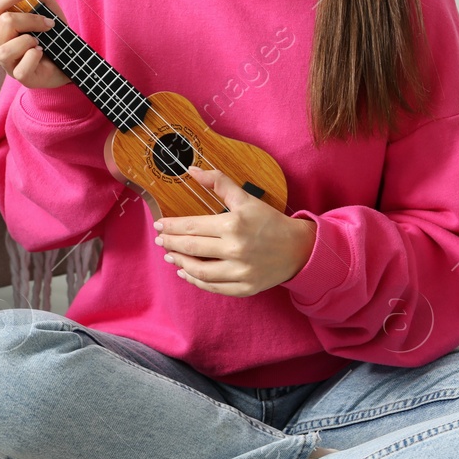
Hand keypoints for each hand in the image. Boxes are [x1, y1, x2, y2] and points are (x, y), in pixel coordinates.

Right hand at [0, 0, 69, 89]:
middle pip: (1, 20)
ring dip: (33, 36)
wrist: (70, 57)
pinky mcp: (17, 76)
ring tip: (43, 38)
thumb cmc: (50, 30)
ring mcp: (3, 61)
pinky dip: (36, 54)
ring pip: (8, 44)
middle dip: (30, 16)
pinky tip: (43, 53)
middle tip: (47, 20)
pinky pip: (23, 63)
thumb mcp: (43, 1)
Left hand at [153, 165, 316, 297]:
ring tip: (170, 256)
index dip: (172, 226)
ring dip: (180, 263)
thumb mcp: (246, 198)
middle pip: (191, 248)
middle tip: (160, 240)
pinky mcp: (244, 288)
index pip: (192, 226)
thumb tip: (192, 170)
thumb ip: (219, 182)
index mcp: (233, 225)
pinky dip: (195, 280)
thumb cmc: (270, 222)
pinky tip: (185, 272)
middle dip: (171, 244)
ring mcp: (240, 272)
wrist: (298, 249)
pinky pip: (213, 287)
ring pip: (199, 270)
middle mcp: (236, 250)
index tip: (159, 225)